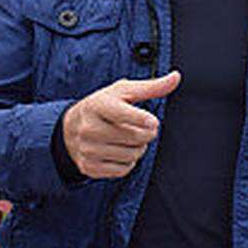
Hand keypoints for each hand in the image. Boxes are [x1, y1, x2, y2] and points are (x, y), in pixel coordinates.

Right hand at [62, 71, 180, 178]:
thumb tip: (176, 77)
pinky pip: (123, 170)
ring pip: (131, 156)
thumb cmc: (104, 106)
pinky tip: (120, 151)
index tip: (152, 122)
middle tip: (144, 128)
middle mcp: (89, 127)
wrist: (71, 128)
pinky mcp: (89, 167)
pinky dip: (128, 162)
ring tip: (130, 139)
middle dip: (146, 134)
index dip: (143, 120)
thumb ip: (152, 87)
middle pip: (134, 138)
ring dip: (138, 149)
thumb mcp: (124, 92)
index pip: (124, 114)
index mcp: (98, 104)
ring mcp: (87, 149)